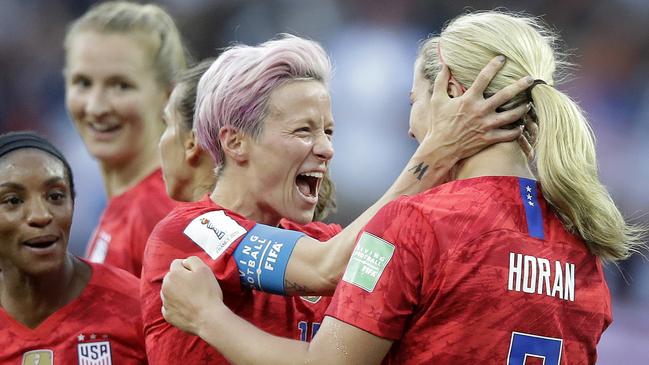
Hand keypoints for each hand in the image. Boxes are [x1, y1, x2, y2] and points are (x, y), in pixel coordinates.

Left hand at [161, 256, 222, 334]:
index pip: (177, 264)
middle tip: (196, 287)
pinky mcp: (168, 315)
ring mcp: (165, 303)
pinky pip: (170, 306)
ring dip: (177, 292)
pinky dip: (176, 306)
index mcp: (173, 275)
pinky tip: (188, 308)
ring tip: (192, 298)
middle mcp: (165, 288)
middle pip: (171, 278)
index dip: (188, 268)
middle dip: (181, 279)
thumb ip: (192, 260)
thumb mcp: (204, 269)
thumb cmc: (207, 292)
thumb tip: (185, 263)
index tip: (197, 276)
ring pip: (169, 292)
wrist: (208, 318)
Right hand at [419, 56, 533, 161]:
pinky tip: (520, 126)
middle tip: (531, 79)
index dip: (494, 65)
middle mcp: (480, 110)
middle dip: (520, 85)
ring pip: (512, 115)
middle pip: (506, 95)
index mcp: (469, 99)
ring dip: (523, 108)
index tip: (502, 58)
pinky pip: (509, 135)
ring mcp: (486, 125)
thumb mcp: (437, 100)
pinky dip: (517, 130)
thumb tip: (445, 65)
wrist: (441, 148)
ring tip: (529, 103)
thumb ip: (441, 81)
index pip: (484, 77)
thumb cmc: (439, 123)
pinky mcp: (489, 138)